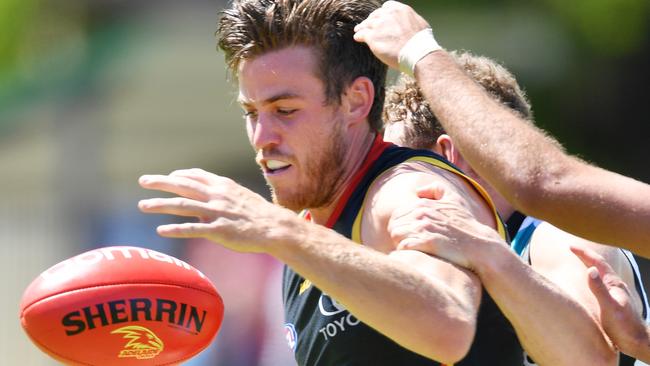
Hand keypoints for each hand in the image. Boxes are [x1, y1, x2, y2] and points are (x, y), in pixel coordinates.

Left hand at [138, 168, 297, 252]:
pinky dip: (175, 228)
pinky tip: (161, 230)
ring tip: (143, 206)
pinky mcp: (219, 230)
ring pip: (182, 205)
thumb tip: (205, 204)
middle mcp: (217, 195)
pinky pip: (192, 229)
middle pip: (183, 185)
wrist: (274, 227)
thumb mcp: (241, 197)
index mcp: (223, 185)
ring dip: (160, 204)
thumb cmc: (259, 214)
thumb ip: (222, 196)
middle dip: (161, 182)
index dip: (179, 175)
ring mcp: (217, 212)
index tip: (168, 176)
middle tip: (143, 180)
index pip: (196, 175)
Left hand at [353, 1, 429, 69]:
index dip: (382, 13)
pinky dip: (359, 36)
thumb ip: (407, 21)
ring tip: (358, 30)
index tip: (380, 18)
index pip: (386, 7)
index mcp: (400, 10)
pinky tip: (358, 38)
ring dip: (362, 27)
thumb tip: (406, 24)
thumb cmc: (421, 43)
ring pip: (366, 24)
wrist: (417, 53)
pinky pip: (361, 34)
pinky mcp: (372, 37)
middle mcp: (388, 15)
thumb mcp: (418, 23)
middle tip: (367, 25)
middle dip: (371, 20)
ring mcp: (379, 25)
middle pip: (375, 15)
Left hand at [387, 182, 503, 270]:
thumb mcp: (454, 199)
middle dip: (399, 234)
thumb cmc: (466, 224)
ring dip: (400, 243)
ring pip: (395, 235)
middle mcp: (422, 213)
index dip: (400, 225)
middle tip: (409, 243)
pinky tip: (416, 253)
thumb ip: (436, 189)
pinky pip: (403, 246)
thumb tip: (418, 192)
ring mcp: (424, 228)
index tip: (409, 234)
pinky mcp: (427, 243)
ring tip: (411, 249)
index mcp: (423, 204)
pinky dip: (405, 251)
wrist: (480, 246)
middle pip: (394, 224)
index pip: (397, 214)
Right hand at [570, 245, 647, 356]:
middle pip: (600, 265)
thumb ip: (599, 289)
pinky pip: (601, 284)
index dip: (584, 253)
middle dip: (587, 256)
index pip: (598, 262)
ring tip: (580, 262)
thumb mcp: (609, 307)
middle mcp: (616, 286)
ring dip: (590, 266)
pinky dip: (593, 278)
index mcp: (614, 284)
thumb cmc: (624, 327)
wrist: (637, 342)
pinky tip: (590, 284)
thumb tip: (589, 270)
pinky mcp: (614, 302)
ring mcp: (615, 294)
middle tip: (573, 250)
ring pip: (601, 274)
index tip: (571, 247)